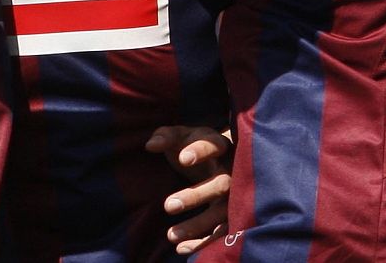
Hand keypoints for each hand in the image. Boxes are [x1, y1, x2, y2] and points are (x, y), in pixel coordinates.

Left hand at [147, 125, 232, 253]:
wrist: (222, 159)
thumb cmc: (195, 145)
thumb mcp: (182, 136)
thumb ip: (166, 136)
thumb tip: (150, 145)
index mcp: (221, 145)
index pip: (214, 145)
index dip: (201, 151)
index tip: (183, 159)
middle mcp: (232, 171)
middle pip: (220, 184)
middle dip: (196, 196)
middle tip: (168, 205)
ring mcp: (235, 195)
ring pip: (222, 213)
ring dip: (198, 225)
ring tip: (170, 235)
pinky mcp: (232, 214)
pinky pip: (222, 232)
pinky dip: (203, 242)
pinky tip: (181, 248)